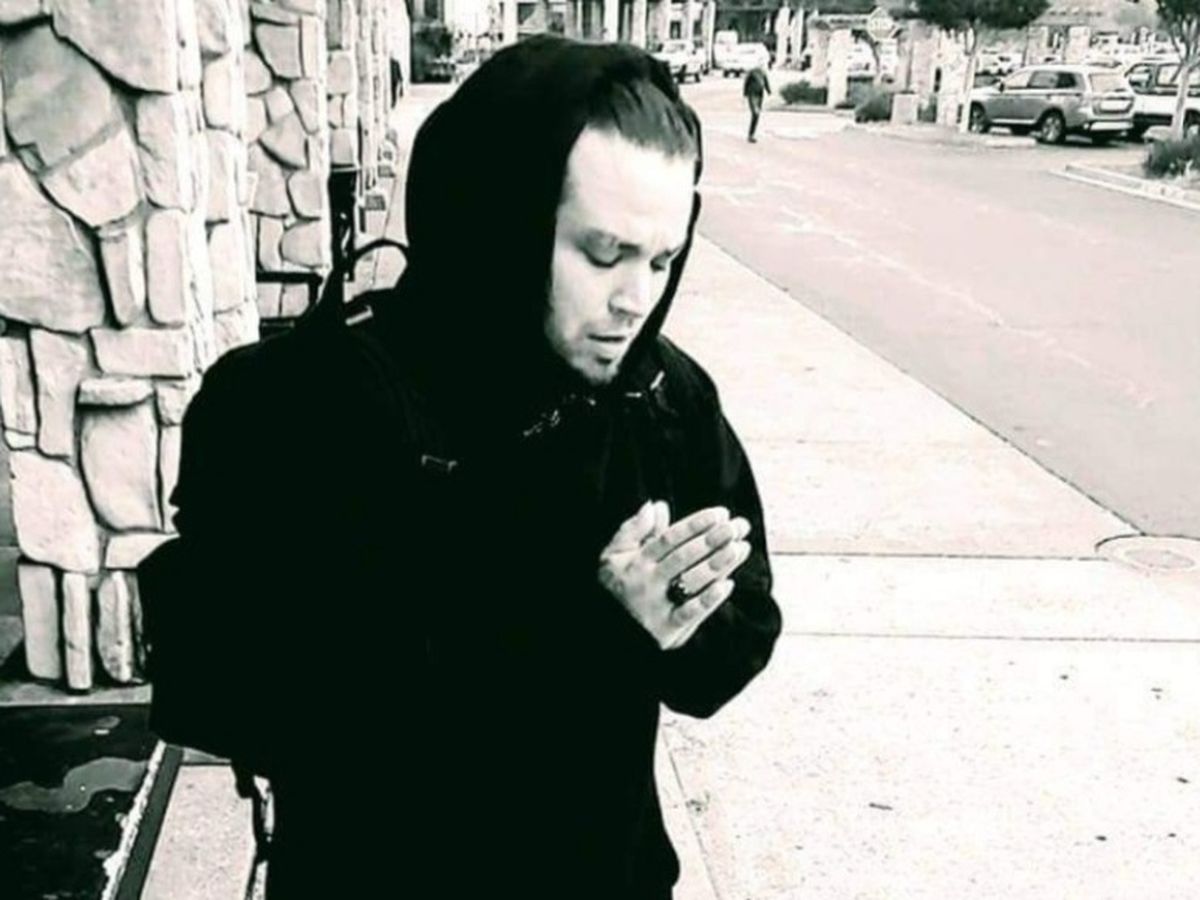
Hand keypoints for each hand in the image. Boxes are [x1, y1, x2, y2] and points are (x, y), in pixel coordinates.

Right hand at [598, 500, 752, 650]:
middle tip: (736, 526)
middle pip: (683, 557)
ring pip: (690, 582)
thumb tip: (656, 505)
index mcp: (637, 562)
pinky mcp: (667, 630)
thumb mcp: (613, 556)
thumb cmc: (614, 589)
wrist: (606, 633)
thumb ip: (633, 530)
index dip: (695, 524)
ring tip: (739, 548)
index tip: (720, 513)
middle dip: (712, 540)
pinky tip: (728, 585)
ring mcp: (658, 606)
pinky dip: (709, 600)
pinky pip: (689, 614)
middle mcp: (648, 582)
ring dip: (716, 565)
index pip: (669, 538)